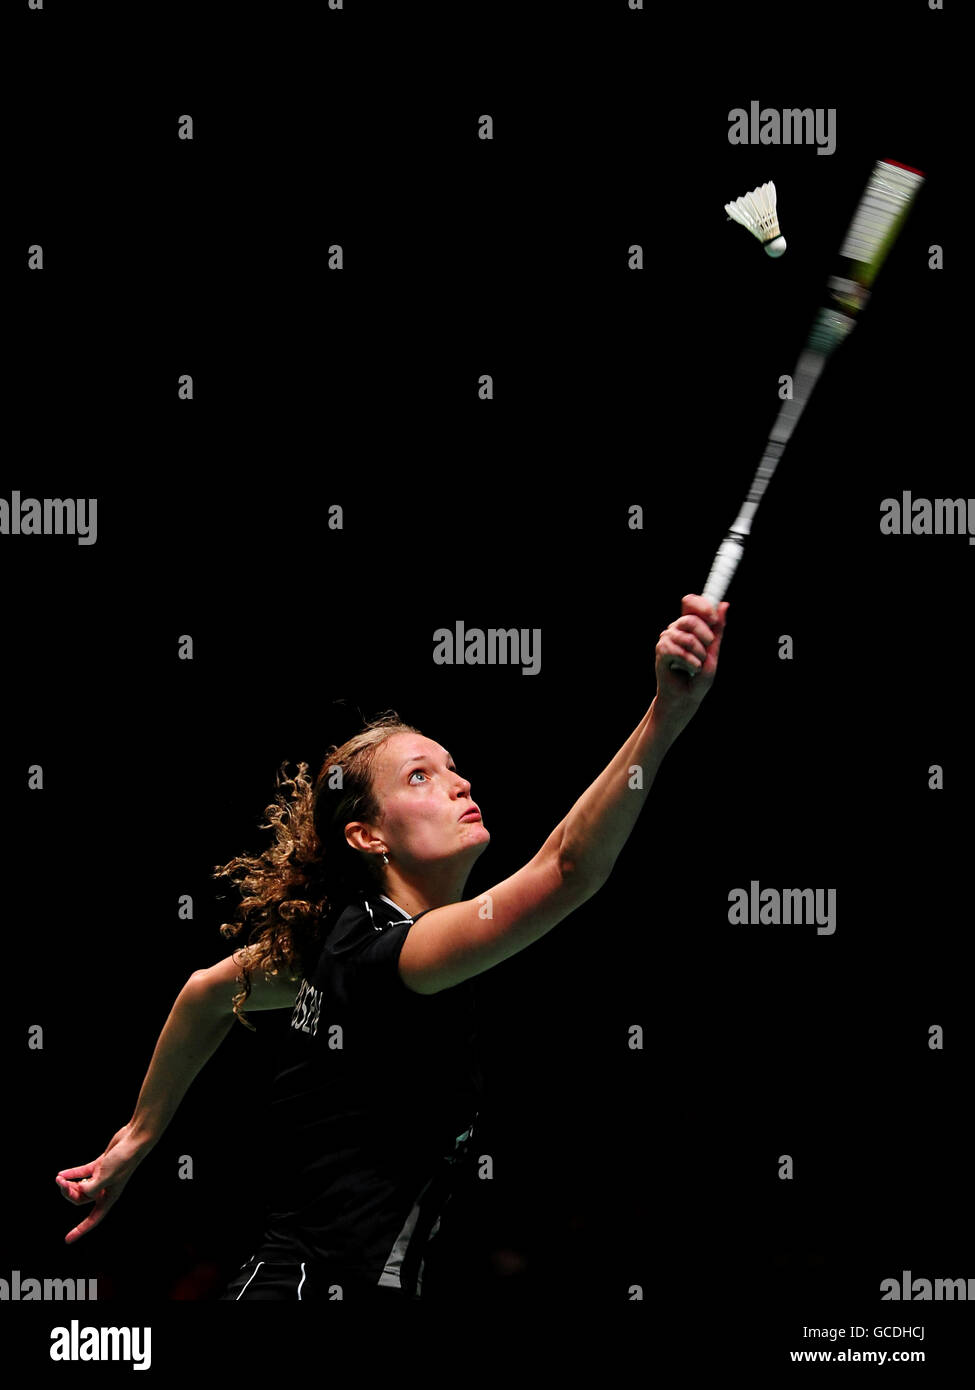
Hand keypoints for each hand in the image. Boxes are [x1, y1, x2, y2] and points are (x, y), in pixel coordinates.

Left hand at [55, 1123, 147, 1244]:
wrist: (133, 1140)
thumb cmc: (124, 1160)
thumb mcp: (106, 1177)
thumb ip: (91, 1188)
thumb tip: (79, 1191)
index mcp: (109, 1197)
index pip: (92, 1219)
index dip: (80, 1230)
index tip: (67, 1239)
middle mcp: (105, 1189)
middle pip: (82, 1199)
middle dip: (69, 1194)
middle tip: (61, 1184)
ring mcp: (102, 1177)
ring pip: (81, 1186)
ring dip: (68, 1183)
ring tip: (59, 1178)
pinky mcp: (100, 1165)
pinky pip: (82, 1173)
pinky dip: (72, 1174)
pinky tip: (62, 1173)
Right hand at [654, 594, 729, 723]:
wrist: (687, 696)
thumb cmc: (699, 676)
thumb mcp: (714, 650)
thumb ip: (718, 629)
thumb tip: (724, 605)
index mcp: (690, 625)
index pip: (690, 602)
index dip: (702, 605)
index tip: (713, 618)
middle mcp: (677, 629)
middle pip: (689, 619)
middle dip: (704, 634)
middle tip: (709, 647)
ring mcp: (667, 639)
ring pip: (685, 636)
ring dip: (698, 653)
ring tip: (698, 665)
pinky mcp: (661, 651)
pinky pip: (677, 650)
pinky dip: (689, 661)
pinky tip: (691, 668)